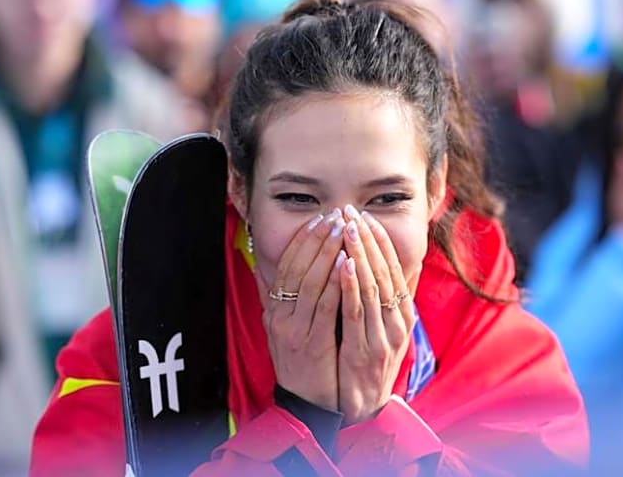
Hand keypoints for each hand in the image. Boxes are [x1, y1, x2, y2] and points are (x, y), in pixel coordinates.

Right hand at [255, 209, 345, 410]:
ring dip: (327, 252)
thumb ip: (284, 299)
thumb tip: (277, 268)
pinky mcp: (311, 344)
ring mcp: (293, 330)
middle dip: (317, 239)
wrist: (306, 405)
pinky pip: (324, 306)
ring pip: (310, 282)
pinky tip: (347, 263)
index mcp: (275, 311)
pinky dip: (335, 282)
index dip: (302, 240)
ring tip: (343, 230)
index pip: (286, 266)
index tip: (319, 219)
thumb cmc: (304, 364)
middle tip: (335, 216)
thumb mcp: (287, 329)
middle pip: (297, 268)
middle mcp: (280, 317)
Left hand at [337, 208, 415, 423]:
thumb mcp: (382, 329)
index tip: (364, 216)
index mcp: (403, 314)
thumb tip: (388, 268)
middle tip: (352, 213)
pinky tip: (343, 265)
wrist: (364, 408)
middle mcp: (399, 322)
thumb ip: (385, 300)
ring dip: (359, 255)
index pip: (393, 268)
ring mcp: (385, 336)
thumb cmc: (368, 364)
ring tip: (347, 229)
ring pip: (373, 287)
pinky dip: (351, 286)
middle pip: (384, 272)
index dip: (380, 241)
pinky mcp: (367, 350)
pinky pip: (358, 312)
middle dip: (367, 240)